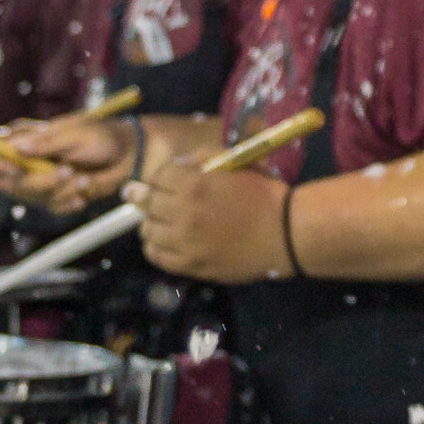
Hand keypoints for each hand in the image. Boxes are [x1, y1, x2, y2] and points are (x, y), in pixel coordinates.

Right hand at [0, 115, 137, 212]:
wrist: (128, 154)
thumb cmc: (101, 136)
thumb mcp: (75, 134)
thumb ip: (46, 142)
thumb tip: (17, 148)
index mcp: (27, 139)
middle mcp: (28, 162)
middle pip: (8, 182)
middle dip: (37, 182)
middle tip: (66, 171)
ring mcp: (41, 180)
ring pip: (33, 197)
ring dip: (61, 189)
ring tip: (84, 177)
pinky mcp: (56, 197)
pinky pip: (53, 207)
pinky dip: (71, 201)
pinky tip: (85, 190)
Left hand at [134, 154, 289, 282]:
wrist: (284, 234)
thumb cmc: (264, 194)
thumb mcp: (237, 163)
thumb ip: (203, 158)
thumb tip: (177, 165)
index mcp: (194, 184)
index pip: (158, 176)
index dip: (159, 176)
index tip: (162, 180)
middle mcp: (182, 212)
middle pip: (147, 203)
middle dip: (145, 197)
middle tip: (138, 197)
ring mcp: (184, 242)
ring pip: (148, 230)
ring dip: (150, 222)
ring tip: (157, 221)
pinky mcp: (189, 264)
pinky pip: (157, 256)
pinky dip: (154, 247)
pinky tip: (162, 241)